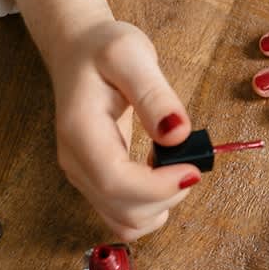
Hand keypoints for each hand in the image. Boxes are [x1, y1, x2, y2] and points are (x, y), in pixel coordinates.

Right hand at [50, 20, 199, 240]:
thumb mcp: (131, 54)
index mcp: (80, 130)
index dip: (159, 186)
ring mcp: (83, 175)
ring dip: (160, 205)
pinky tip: (162, 174)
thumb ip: (154, 94)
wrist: (77, 49)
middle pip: (122, 209)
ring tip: (176, 166)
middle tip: (190, 162)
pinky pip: (123, 214)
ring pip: (124, 221)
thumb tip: (177, 134)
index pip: (115, 182)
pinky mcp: (94, 180)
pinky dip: (150, 206)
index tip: (192, 169)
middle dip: (167, 196)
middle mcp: (76, 161)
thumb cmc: (102, 48)